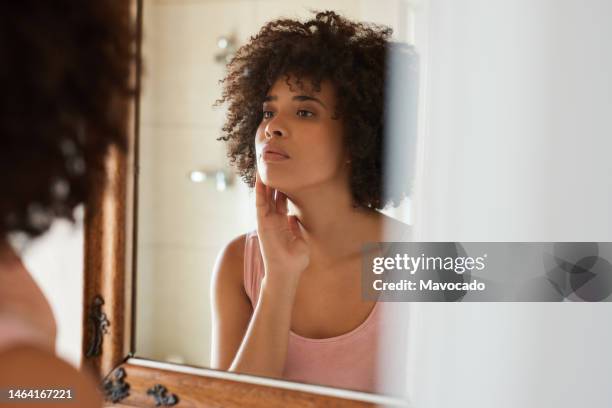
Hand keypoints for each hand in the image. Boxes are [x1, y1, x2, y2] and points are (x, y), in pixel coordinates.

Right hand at [255, 172, 309, 286]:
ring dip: (264, 181)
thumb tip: (294, 218)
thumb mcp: (299, 240)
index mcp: (282, 222)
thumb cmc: (294, 261)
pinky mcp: (263, 224)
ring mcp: (267, 221)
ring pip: (265, 196)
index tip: (285, 173)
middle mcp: (273, 219)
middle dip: (273, 180)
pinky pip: (260, 204)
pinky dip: (259, 191)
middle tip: (273, 163)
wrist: (287, 273)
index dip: (282, 187)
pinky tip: (259, 179)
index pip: (281, 200)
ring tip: (264, 164)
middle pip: (272, 195)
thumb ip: (295, 227)